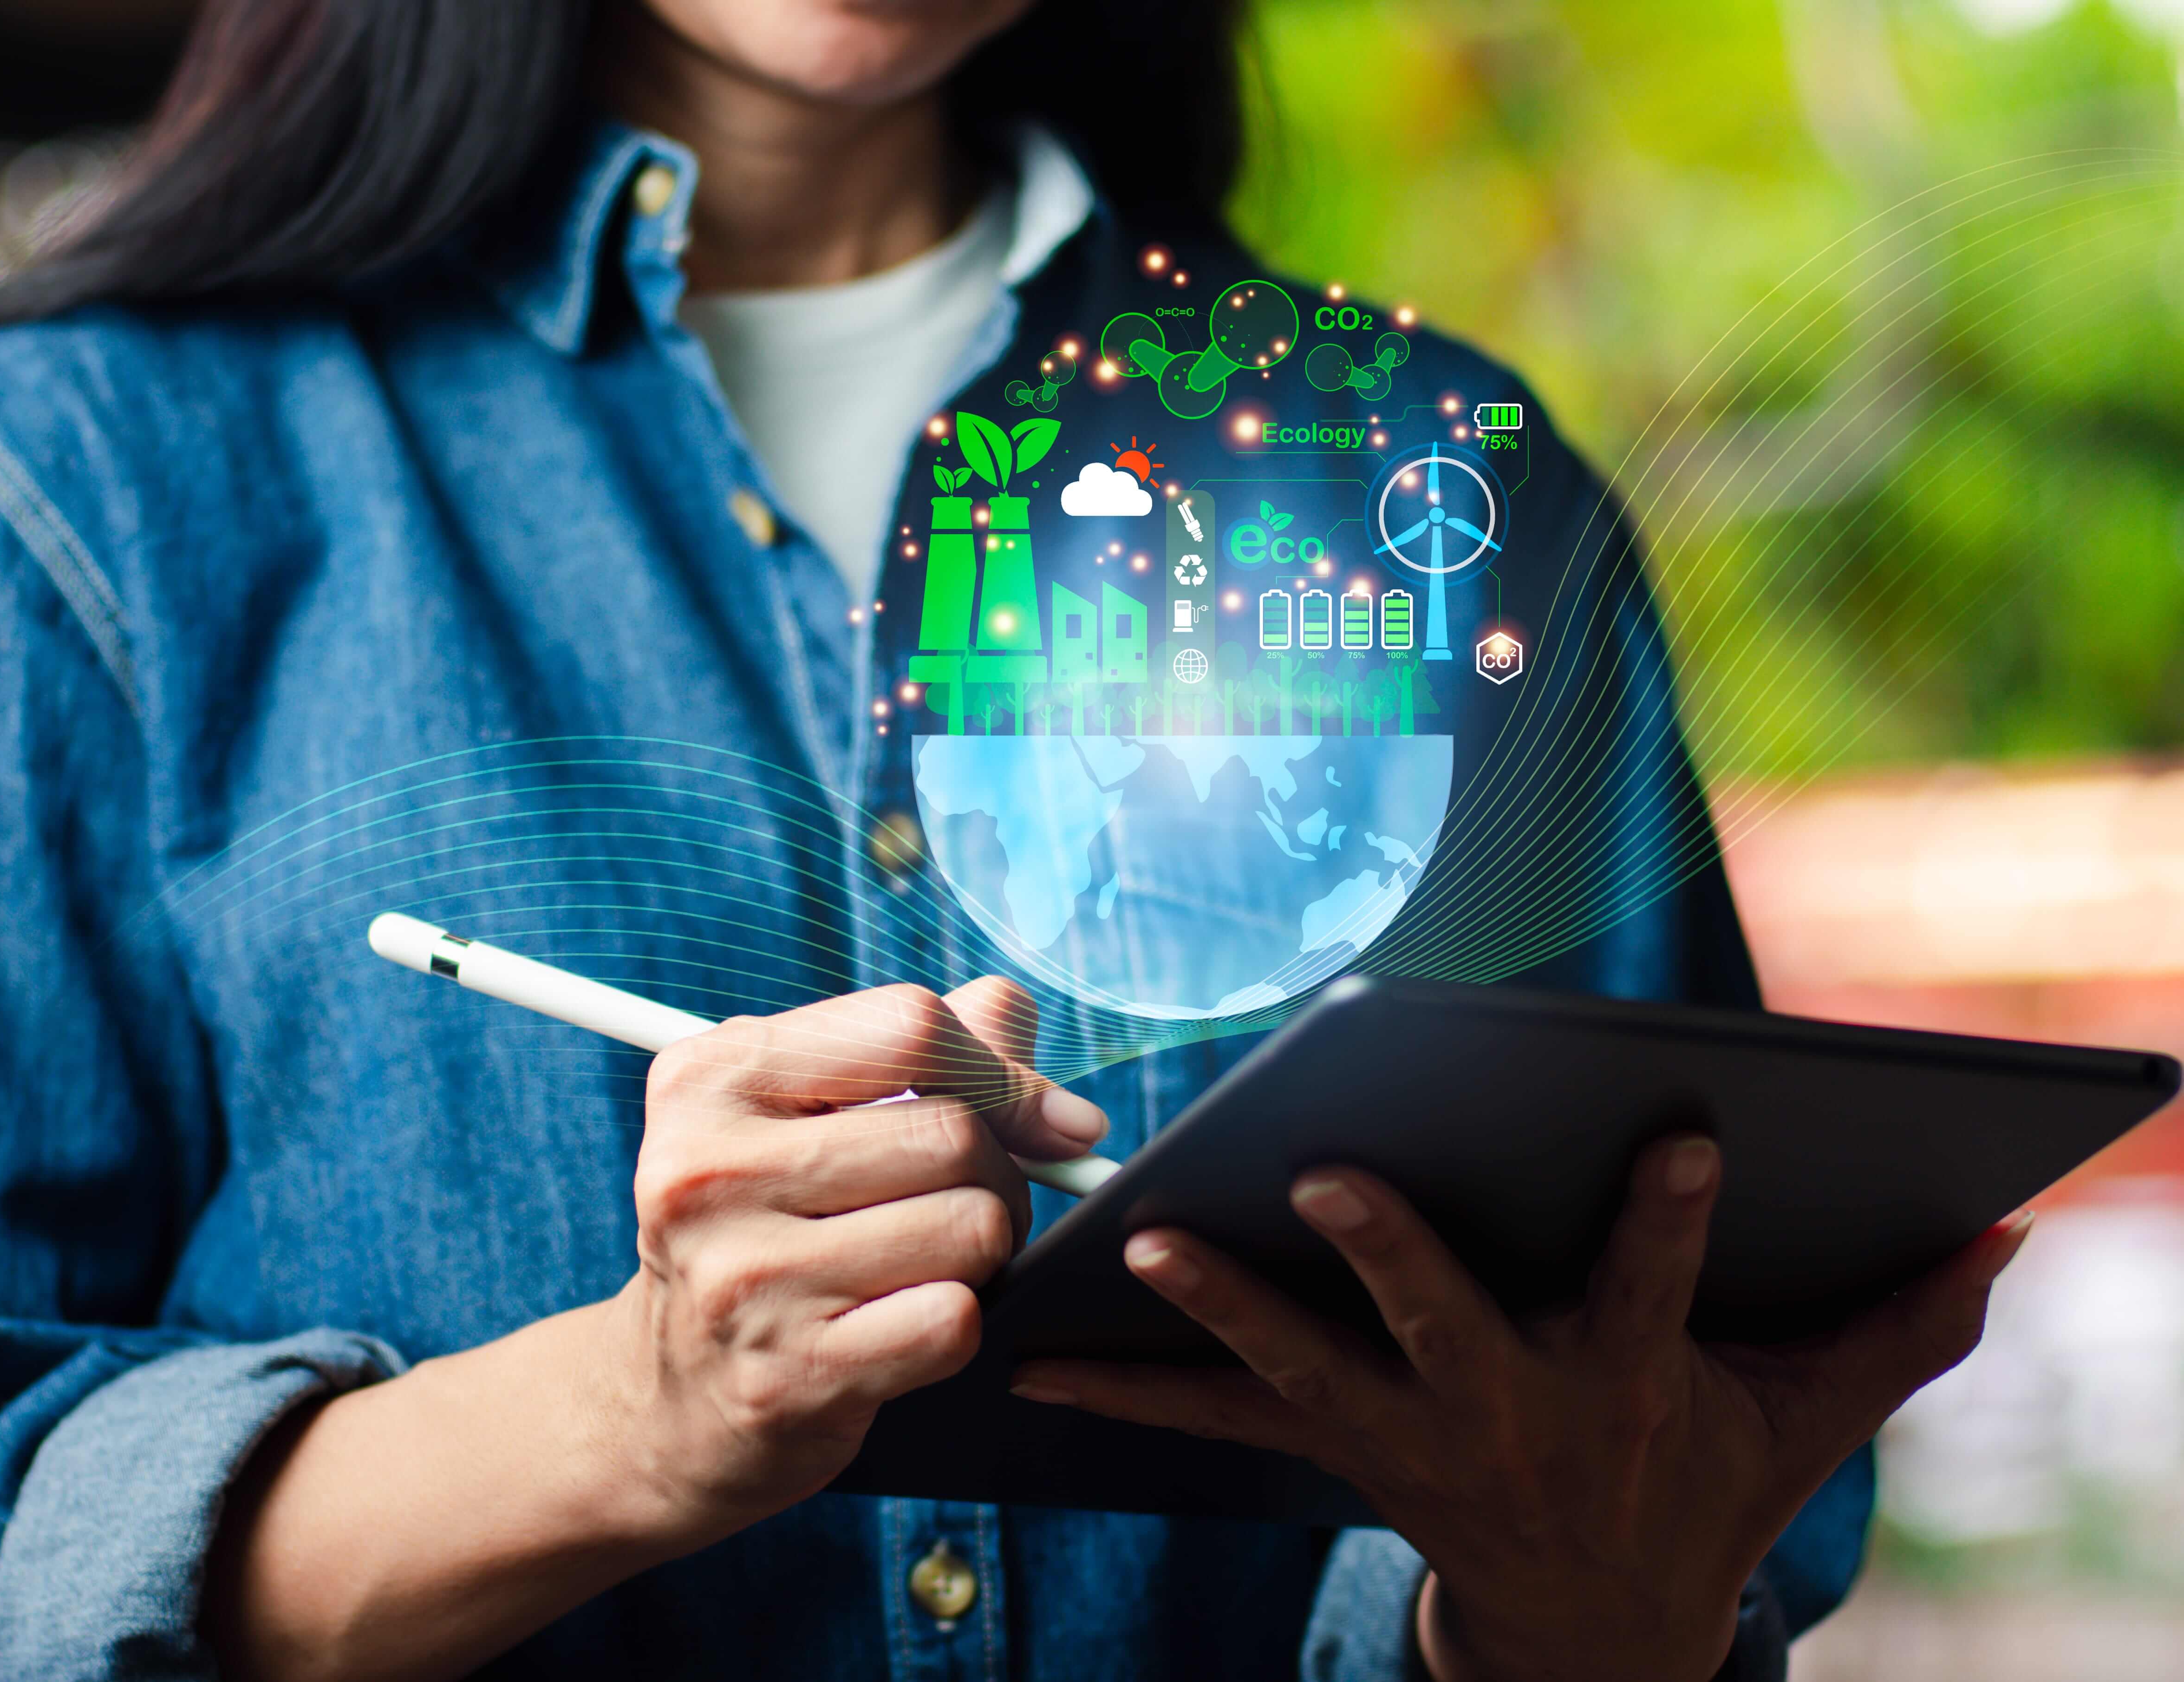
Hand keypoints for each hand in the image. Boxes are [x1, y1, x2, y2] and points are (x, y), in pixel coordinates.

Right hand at [604, 977, 1103, 1537]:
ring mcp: (743, 1277)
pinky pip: (953, 1319)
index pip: (908, 1025)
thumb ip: (933, 1050)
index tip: (1038, 1118)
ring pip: (969, 1226)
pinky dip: (957, 1322)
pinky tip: (904, 1323)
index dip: (999, 1069)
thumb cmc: (772, 1222)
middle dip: (998, 1171)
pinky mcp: (790, 1373)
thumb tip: (1048, 1072)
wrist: (679, 1389)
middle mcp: (707, 1171)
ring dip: (983, 1249)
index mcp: (710, 1077)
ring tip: (930, 1259)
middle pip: (953, 1133)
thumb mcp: (814, 1110)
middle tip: (963, 1203)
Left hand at [1009, 1138, 2029, 1681]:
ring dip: (1219, 1309)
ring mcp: (1400, 1437)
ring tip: (1138, 1247)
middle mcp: (1500, 1412)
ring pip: (1301, 1370)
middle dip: (1391, 1255)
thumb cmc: (1693, 1486)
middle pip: (1441, 1326)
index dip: (1667, 1219)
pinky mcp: (1326, 1452)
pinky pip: (1209, 1423)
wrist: (1593, 1633)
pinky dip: (1124, 1389)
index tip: (1678, 1132)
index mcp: (1620, 1382)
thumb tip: (2003, 1238)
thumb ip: (1888, 1333)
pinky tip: (1030, 1359)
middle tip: (1327, 1175)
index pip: (1655, 1288)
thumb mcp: (1800, 1423)